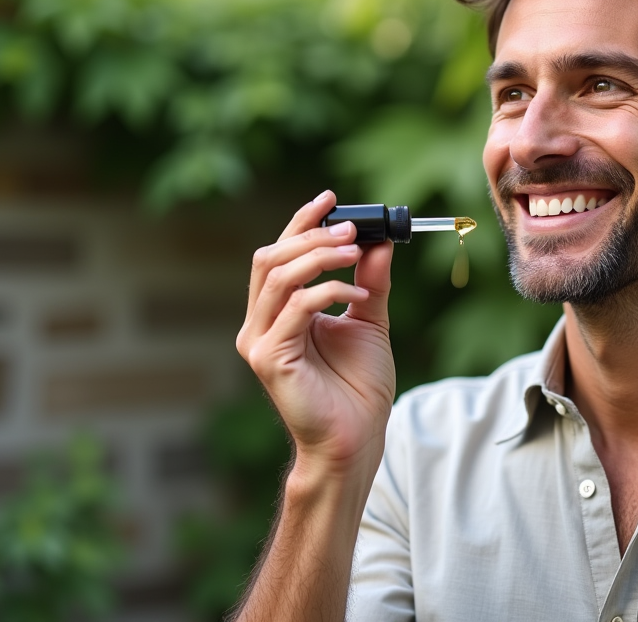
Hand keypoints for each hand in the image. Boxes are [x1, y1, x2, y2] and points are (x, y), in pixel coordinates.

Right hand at [236, 190, 394, 479]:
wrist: (357, 438)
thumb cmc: (359, 388)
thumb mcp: (369, 322)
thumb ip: (369, 282)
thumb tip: (378, 242)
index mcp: (278, 312)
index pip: (279, 254)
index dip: (301, 222)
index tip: (330, 198)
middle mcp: (260, 323)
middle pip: (271, 258)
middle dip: (311, 235)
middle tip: (351, 229)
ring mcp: (259, 341)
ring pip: (278, 277)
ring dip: (319, 257)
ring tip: (354, 253)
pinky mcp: (268, 359)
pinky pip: (295, 308)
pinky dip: (328, 292)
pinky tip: (357, 297)